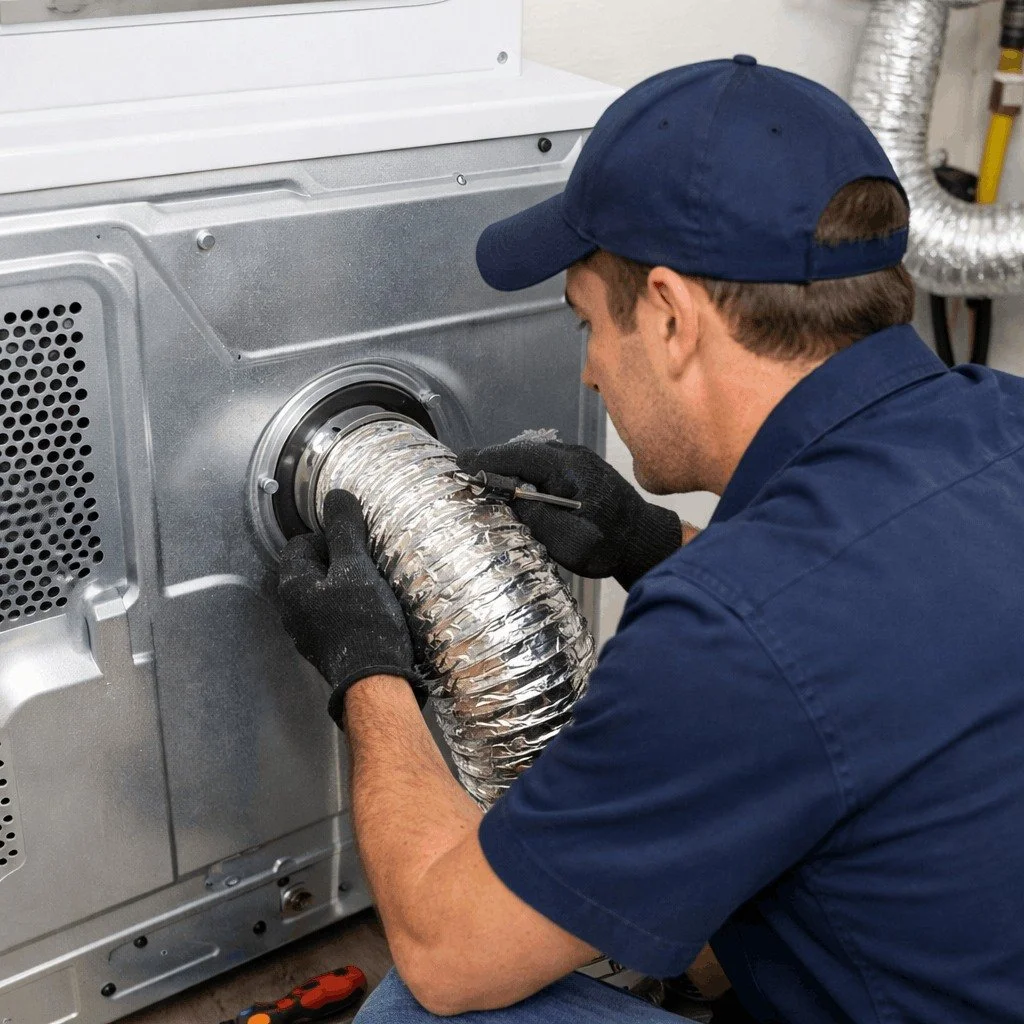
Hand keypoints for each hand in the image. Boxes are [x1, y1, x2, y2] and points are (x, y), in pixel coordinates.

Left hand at [277, 490, 418, 726]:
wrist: (374, 681)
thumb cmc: (363, 622)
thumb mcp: (357, 568)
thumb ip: (344, 531)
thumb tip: (336, 496)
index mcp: (291, 585)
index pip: (299, 544)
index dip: (327, 538)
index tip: (354, 544)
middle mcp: (289, 609)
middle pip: (305, 570)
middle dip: (331, 562)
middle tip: (361, 564)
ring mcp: (304, 632)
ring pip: (315, 594)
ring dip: (337, 586)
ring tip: (366, 586)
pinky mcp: (321, 648)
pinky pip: (325, 616)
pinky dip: (341, 608)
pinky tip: (364, 613)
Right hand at [457, 440, 682, 589]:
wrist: (645, 541)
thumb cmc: (612, 545)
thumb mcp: (572, 542)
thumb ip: (537, 518)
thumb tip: (508, 499)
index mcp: (569, 467)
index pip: (517, 455)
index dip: (484, 459)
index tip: (458, 464)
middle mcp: (571, 455)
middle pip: (519, 454)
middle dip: (490, 463)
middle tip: (461, 475)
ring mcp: (576, 461)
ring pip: (530, 460)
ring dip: (506, 470)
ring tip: (479, 482)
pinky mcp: (579, 472)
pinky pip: (541, 467)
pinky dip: (521, 475)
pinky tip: (510, 489)